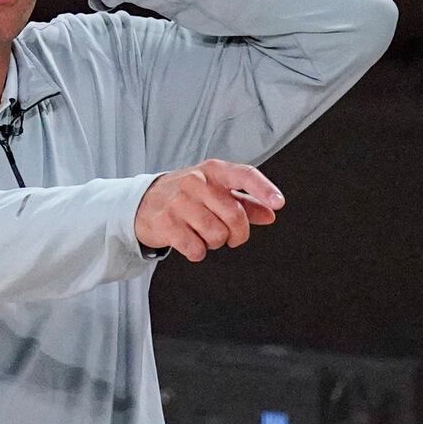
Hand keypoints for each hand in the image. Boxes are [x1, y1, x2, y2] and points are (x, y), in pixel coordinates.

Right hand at [135, 159, 283, 262]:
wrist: (143, 203)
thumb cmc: (187, 196)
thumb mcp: (216, 192)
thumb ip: (245, 203)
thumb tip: (270, 215)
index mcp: (213, 171)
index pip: (244, 174)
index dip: (264, 189)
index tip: (279, 203)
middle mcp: (196, 182)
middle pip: (235, 216)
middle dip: (237, 234)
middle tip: (230, 237)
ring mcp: (179, 202)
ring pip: (217, 235)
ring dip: (215, 243)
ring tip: (203, 234)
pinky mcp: (165, 223)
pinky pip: (196, 249)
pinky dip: (197, 252)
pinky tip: (189, 242)